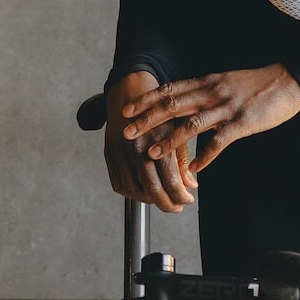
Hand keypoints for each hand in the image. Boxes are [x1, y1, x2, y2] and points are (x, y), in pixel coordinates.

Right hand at [102, 71, 197, 211]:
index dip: (181, 196)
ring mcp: (120, 153)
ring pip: (135, 191)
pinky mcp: (109, 155)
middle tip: (177, 206)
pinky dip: (132, 193)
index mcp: (158, 141)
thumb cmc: (159, 112)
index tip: (188, 199)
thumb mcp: (177, 130)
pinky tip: (144, 190)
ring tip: (162, 198)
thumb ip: (182, 159)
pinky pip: (119, 184)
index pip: (171, 182)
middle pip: (152, 191)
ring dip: (150, 200)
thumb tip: (190, 185)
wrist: (130, 93)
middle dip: (168, 204)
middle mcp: (137, 149)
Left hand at [120, 64, 299, 173]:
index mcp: (206, 82)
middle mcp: (212, 92)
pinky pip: (219, 141)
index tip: (127, 109)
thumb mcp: (225, 82)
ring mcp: (227, 108)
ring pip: (191, 123)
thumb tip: (184, 104)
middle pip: (173, 105)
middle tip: (127, 131)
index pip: (170, 90)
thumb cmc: (256, 84)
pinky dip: (205, 156)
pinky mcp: (242, 123)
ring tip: (152, 153)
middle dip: (147, 119)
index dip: (146, 100)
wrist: (289, 80)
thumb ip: (204, 92)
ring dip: (169, 140)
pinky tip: (195, 169)